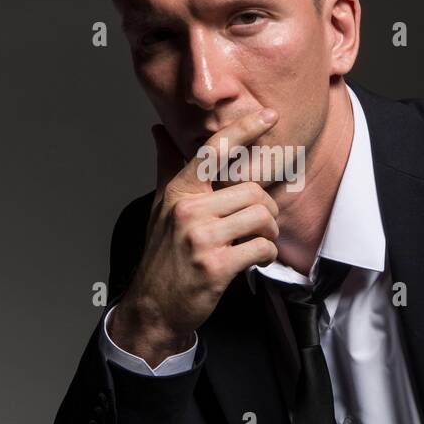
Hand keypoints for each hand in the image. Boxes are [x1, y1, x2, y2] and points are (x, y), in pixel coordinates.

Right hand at [109, 108, 281, 365]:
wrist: (153, 307)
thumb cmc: (163, 255)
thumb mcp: (161, 208)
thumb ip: (167, 167)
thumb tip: (159, 131)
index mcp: (179, 192)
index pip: (214, 150)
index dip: (245, 128)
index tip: (269, 116)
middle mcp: (188, 210)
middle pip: (253, 190)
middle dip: (268, 208)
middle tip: (263, 224)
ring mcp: (201, 238)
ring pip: (262, 216)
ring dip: (270, 231)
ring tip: (260, 240)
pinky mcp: (216, 265)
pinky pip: (261, 247)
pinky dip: (267, 254)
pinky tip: (257, 259)